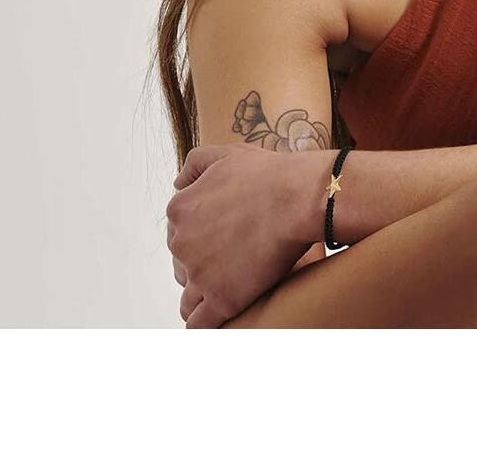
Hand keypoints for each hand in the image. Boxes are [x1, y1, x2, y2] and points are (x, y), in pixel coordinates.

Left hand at [166, 142, 331, 327]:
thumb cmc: (269, 174)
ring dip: (203, 294)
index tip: (225, 236)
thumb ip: (195, 164)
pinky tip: (224, 312)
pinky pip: (199, 323)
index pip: (179, 232)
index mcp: (180, 210)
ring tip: (229, 288)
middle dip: (203, 264)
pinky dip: (207, 321)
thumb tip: (178, 183)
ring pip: (189, 295)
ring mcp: (200, 274)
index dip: (202, 235)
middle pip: (183, 263)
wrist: (298, 197)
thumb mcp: (226, 154)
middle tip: (233, 259)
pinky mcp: (221, 300)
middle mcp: (181, 244)